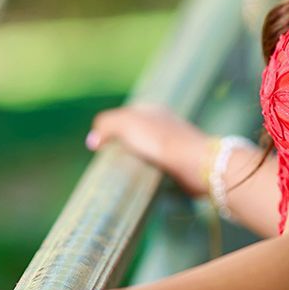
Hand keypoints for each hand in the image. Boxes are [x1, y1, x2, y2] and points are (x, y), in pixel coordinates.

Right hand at [85, 100, 211, 196]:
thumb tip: (92, 140)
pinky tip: (138, 179)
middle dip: (119, 147)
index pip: (122, 116)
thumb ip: (106, 125)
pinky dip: (144, 172)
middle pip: (132, 135)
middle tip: (106, 162)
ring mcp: (170, 145)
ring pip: (142, 152)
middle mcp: (162, 125)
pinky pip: (153, 167)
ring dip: (131, 161)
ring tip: (120, 173)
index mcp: (152, 110)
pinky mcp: (176, 165)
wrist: (197, 165)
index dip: (107, 130)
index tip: (97, 147)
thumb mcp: (127, 123)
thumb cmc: (162, 141)